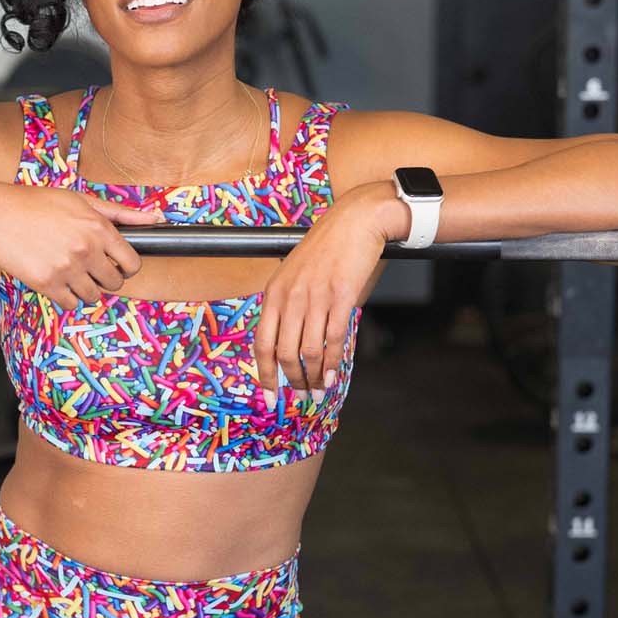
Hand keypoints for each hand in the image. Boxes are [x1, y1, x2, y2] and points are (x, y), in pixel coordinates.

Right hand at [0, 183, 164, 310]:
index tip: (114, 265)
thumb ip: (120, 213)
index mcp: (98, 227)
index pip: (132, 263)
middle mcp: (86, 249)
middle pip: (114, 283)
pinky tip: (55, 279)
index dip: (126, 267)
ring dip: (84, 288)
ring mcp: (66, 268)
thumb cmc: (35, 203)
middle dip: (104, 279)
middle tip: (87, 268)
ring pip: (92, 296)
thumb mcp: (80, 199)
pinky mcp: (46, 283)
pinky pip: (70, 304)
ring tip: (68, 270)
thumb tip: (155, 218)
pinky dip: (65, 297)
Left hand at [254, 195, 383, 404]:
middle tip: (302, 395)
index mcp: (273, 292)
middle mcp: (290, 297)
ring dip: (314, 376)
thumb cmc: (327, 248)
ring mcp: (315, 297)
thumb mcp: (294, 274)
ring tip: (319, 389)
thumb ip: (287, 306)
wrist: (355, 220)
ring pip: (309, 351)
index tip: (269, 397)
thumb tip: (289, 344)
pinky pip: (334, 339)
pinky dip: (334, 363)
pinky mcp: (341, 297)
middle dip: (293, 380)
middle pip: (284, 353)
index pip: (262, 344)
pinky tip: (334, 374)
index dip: (264, 375)